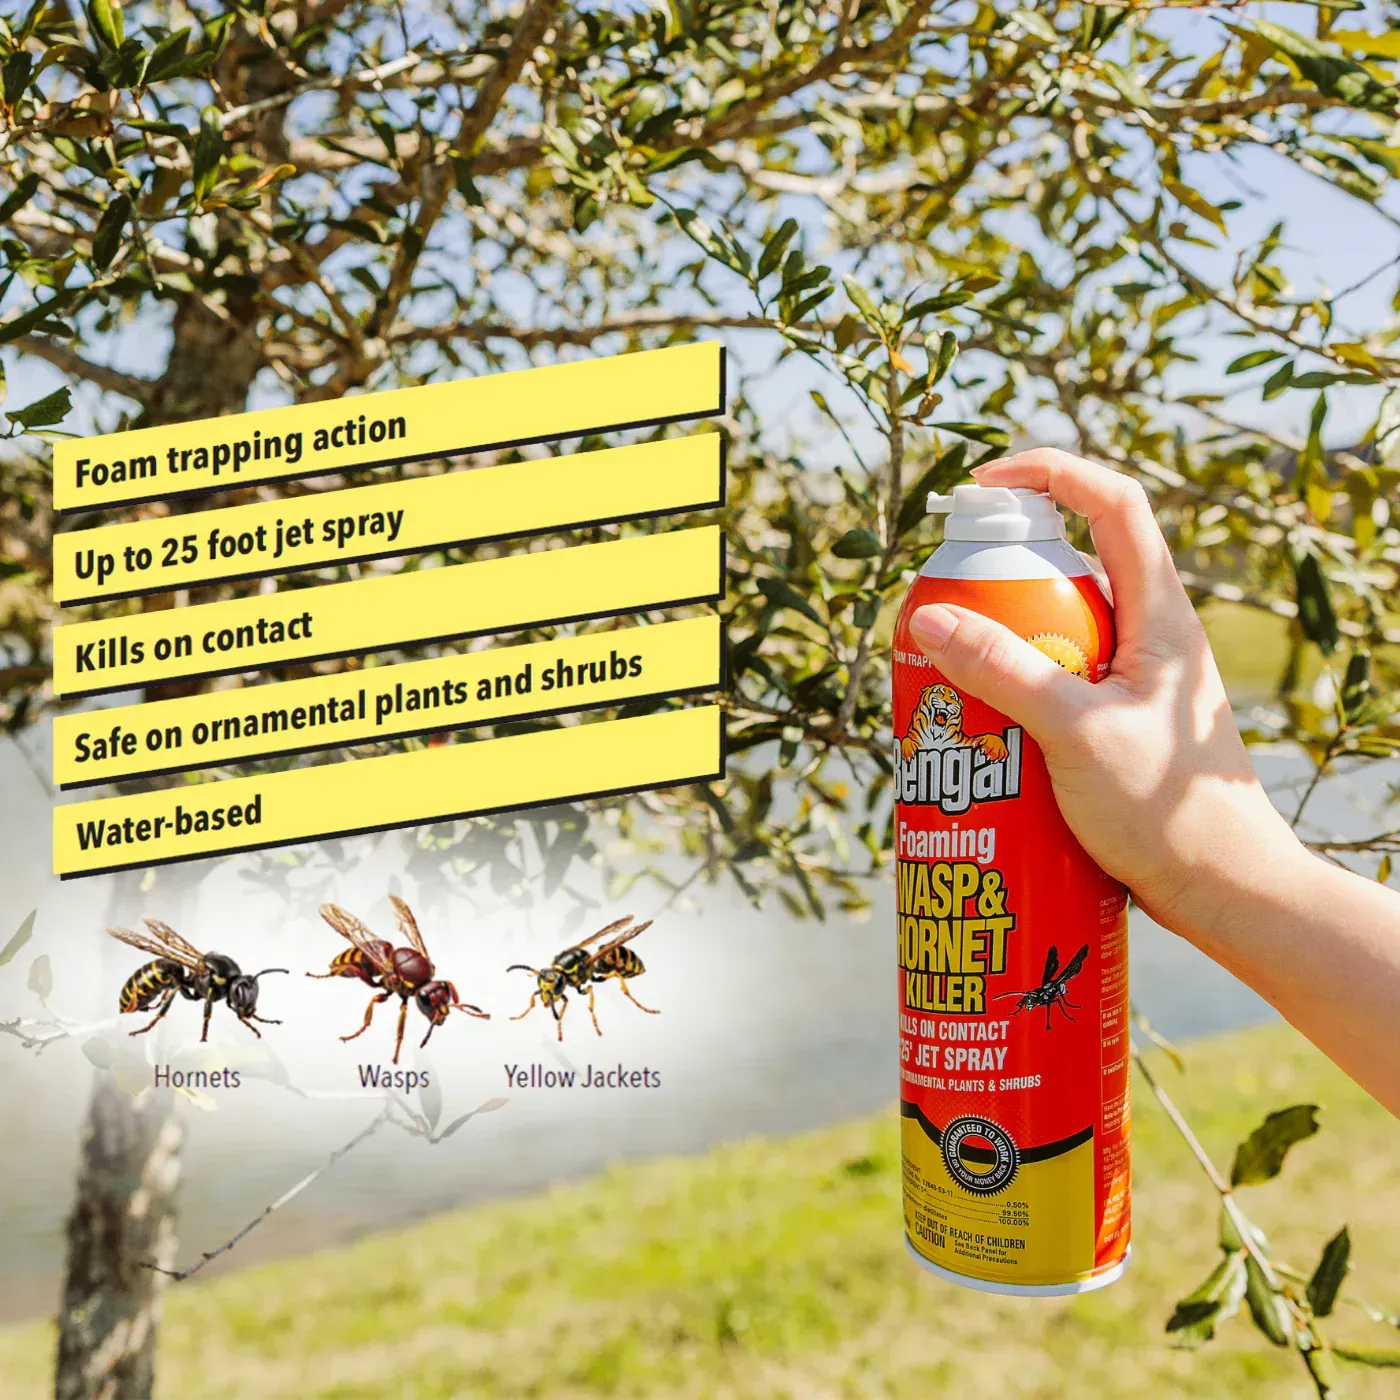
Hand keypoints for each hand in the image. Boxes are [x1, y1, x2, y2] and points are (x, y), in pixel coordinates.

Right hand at [906, 448, 1302, 944]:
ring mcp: (1137, 678)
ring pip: (1060, 625)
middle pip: (1072, 562)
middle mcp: (1153, 633)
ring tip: (950, 669)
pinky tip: (982, 723)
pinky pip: (1058, 677)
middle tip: (946, 598)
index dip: (1050, 473)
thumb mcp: (1075, 734)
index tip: (982, 487)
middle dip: (1002, 570)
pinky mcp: (1118, 719)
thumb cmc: (1169, 812)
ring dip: (1004, 634)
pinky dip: (1014, 684)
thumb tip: (930, 617)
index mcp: (1163, 613)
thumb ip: (1005, 672)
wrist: (1225, 892)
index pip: (1113, 503)